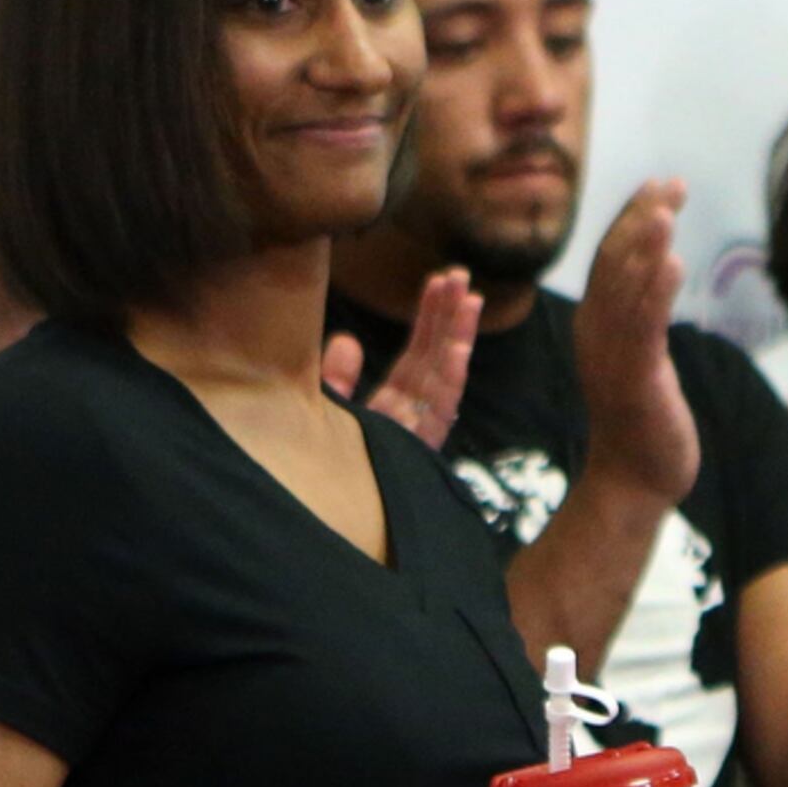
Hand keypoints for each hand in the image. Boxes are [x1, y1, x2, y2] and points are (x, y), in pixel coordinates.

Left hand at [325, 266, 482, 448]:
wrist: (325, 511)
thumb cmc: (318, 465)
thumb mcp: (327, 412)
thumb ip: (337, 379)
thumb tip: (348, 342)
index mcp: (394, 407)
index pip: (417, 354)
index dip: (429, 318)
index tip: (438, 282)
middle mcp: (412, 417)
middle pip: (435, 359)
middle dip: (448, 316)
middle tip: (459, 275)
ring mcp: (418, 433)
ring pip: (443, 377)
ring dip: (457, 337)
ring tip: (469, 298)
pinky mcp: (419, 449)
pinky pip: (440, 410)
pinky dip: (451, 377)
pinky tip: (460, 347)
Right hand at [572, 179, 698, 505]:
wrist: (632, 480)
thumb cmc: (640, 420)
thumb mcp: (639, 356)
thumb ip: (642, 316)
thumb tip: (658, 273)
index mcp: (595, 323)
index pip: (610, 257)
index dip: (632, 217)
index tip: (658, 184)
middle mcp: (596, 332)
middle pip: (614, 263)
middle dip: (641, 219)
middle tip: (668, 184)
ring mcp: (613, 355)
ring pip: (625, 290)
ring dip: (645, 247)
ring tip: (665, 210)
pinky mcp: (635, 379)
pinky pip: (643, 328)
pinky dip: (655, 293)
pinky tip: (673, 263)